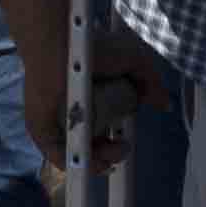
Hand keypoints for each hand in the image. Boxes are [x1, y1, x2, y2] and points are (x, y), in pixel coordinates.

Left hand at [44, 21, 173, 162]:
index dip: (116, 143)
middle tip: (122, 148)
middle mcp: (71, 116)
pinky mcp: (41, 129)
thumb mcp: (134, 62)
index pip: (103, 134)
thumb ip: (150, 82)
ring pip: (77, 155)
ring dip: (99, 163)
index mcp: (90, 104)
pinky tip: (95, 162)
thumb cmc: (94, 47)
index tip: (126, 139)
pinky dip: (77, 164)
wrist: (64, 42)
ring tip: (112, 154)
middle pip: (92, 149)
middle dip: (112, 155)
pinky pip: (58, 155)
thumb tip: (164, 104)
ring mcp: (55, 124)